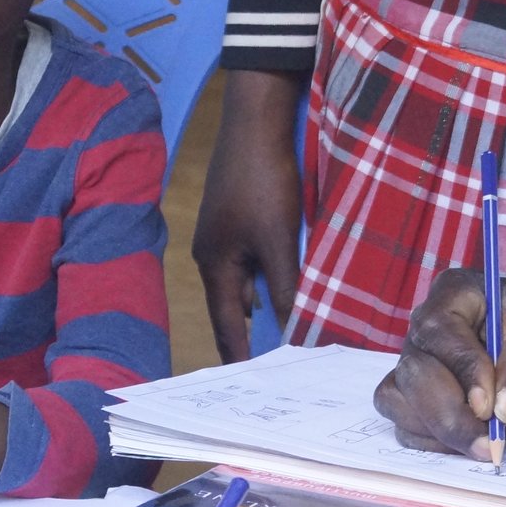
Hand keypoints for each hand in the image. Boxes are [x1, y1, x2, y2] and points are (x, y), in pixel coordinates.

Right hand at [192, 70, 305, 361]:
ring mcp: (224, 235)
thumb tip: (293, 331)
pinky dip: (269, 280)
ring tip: (285, 337)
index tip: (252, 387)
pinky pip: (253, 262)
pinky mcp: (239, 217)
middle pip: (233, 308)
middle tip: (274, 371)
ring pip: (246, 284)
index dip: (239, 356)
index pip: (226, 325)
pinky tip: (289, 289)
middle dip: (252, 337)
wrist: (257, 118)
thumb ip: (285, 287)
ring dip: (264, 307)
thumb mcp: (278, 240)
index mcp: (213, 264)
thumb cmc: (263, 180)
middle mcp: (212, 254)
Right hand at [373, 271, 505, 459]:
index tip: (490, 405)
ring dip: (441, 432)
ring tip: (490, 445)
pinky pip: (408, 430)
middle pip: (414, 371)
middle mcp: (432, 330)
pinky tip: (475, 446)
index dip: (460, 369)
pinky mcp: (425, 408)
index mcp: (459, 295)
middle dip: (449, 413)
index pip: (437, 329)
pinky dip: (437, 446)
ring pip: (401, 402)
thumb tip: (504, 408)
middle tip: (490, 442)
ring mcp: (424, 370)